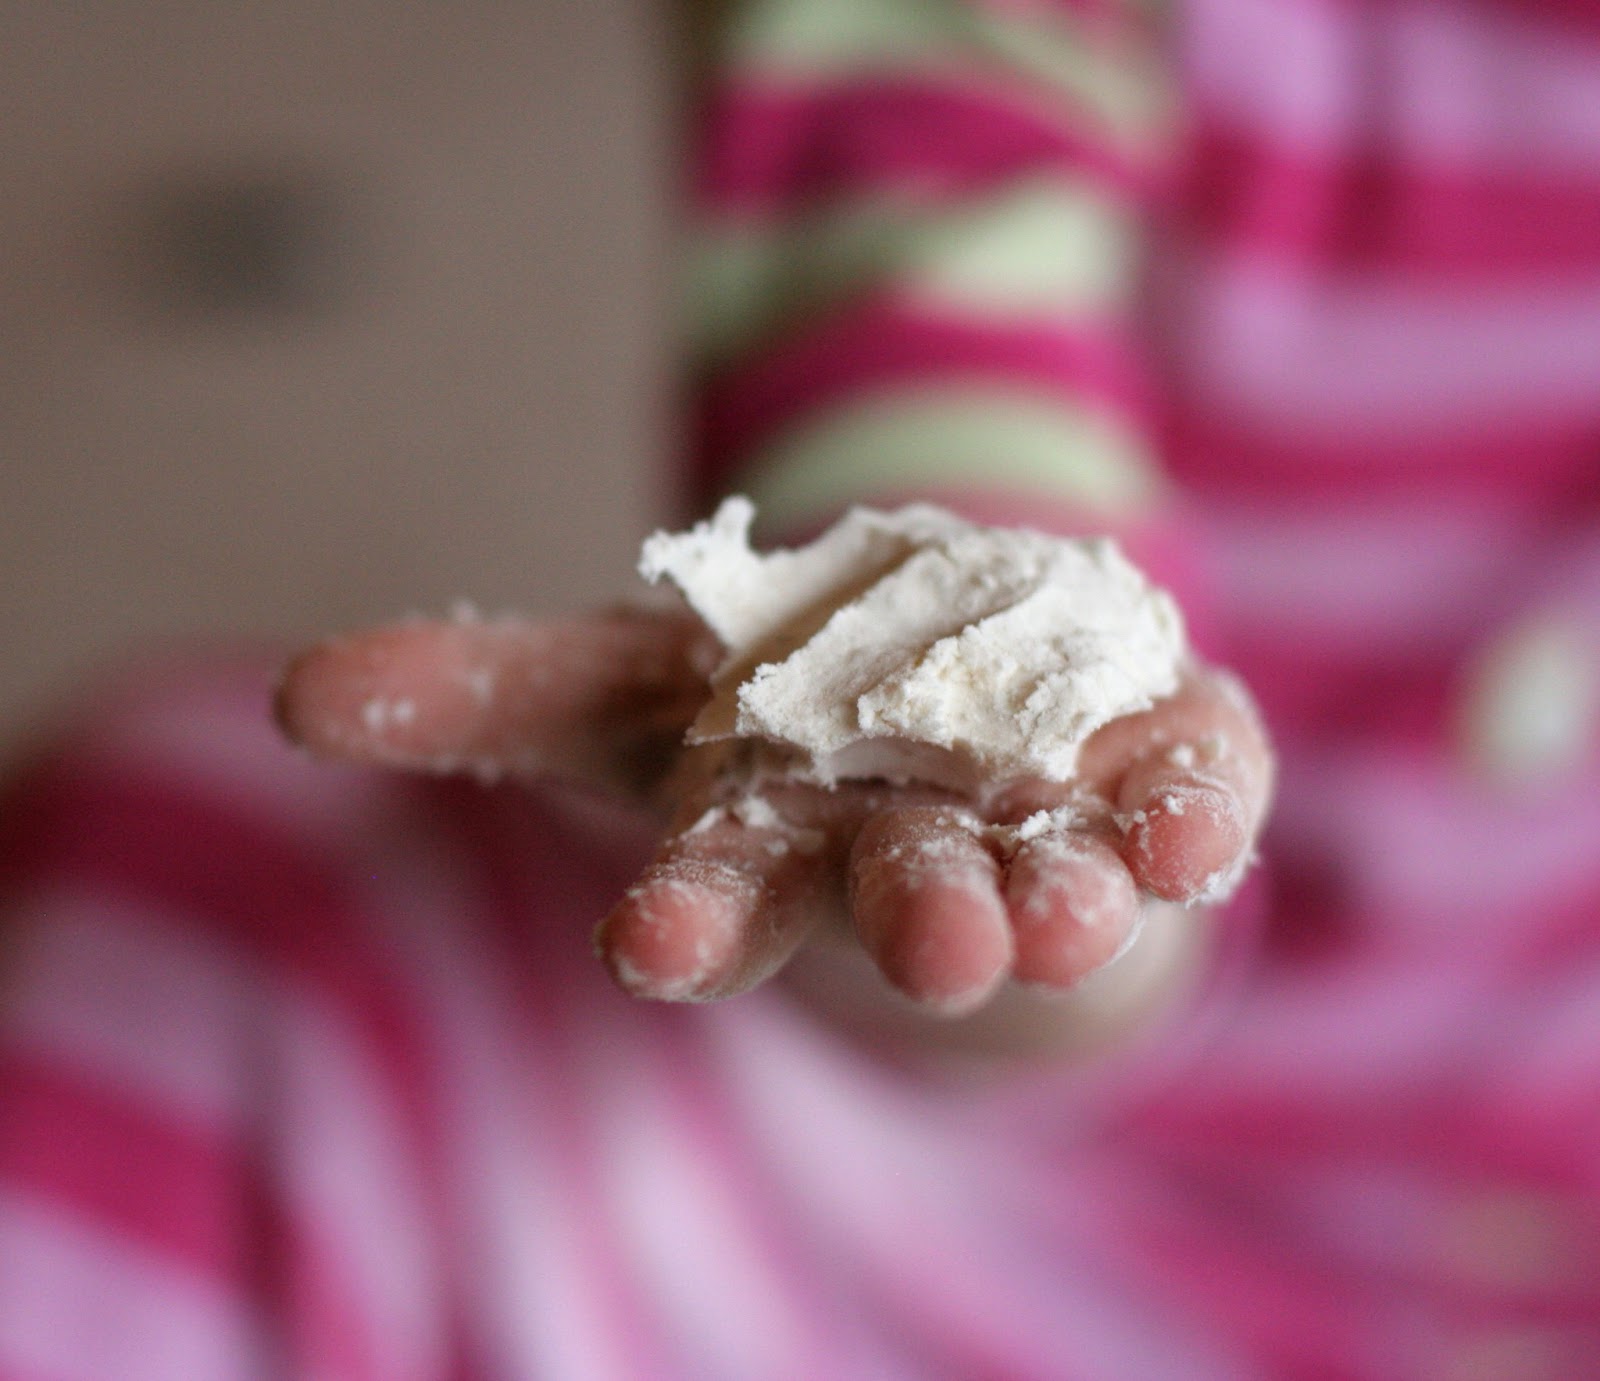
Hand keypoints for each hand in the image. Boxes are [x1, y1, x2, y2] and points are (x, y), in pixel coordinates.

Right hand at [275, 605, 1271, 1022]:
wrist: (959, 715)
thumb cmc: (774, 716)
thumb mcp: (622, 685)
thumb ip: (483, 689)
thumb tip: (300, 696)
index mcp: (778, 843)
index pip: (722, 897)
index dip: (691, 917)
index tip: (654, 939)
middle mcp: (911, 858)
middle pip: (904, 897)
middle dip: (918, 922)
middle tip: (938, 947)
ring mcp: (1043, 826)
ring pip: (1051, 877)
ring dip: (1062, 893)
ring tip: (1068, 907)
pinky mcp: (1156, 780)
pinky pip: (1186, 806)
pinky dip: (1197, 813)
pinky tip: (1198, 821)